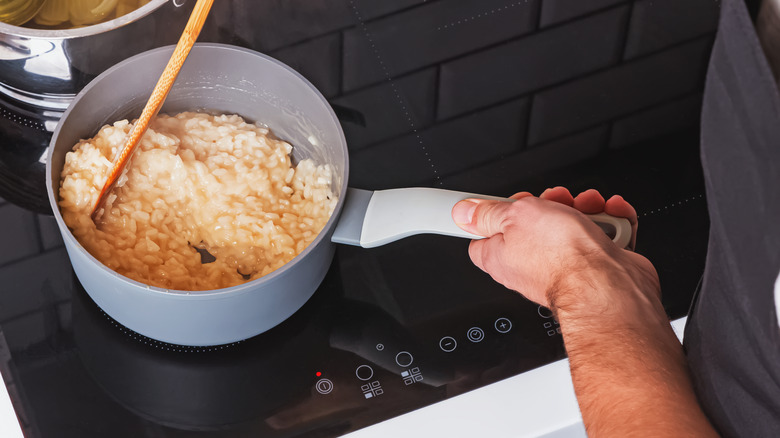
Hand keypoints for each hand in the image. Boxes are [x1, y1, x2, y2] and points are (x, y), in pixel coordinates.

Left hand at [451, 187, 658, 318]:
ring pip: (572, 224)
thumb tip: (463, 213)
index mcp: (501, 256)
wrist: (610, 286)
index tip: (506, 203)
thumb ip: (488, 213)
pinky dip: (610, 221)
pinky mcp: (597, 266)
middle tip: (557, 203)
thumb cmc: (562, 257)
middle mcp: (530, 265)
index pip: (484, 236)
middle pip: (534, 223)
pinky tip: (611, 217)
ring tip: (589, 209)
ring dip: (585, 208)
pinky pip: (602, 234)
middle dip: (551, 203)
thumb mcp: (514, 217)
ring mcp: (565, 266)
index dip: (496, 214)